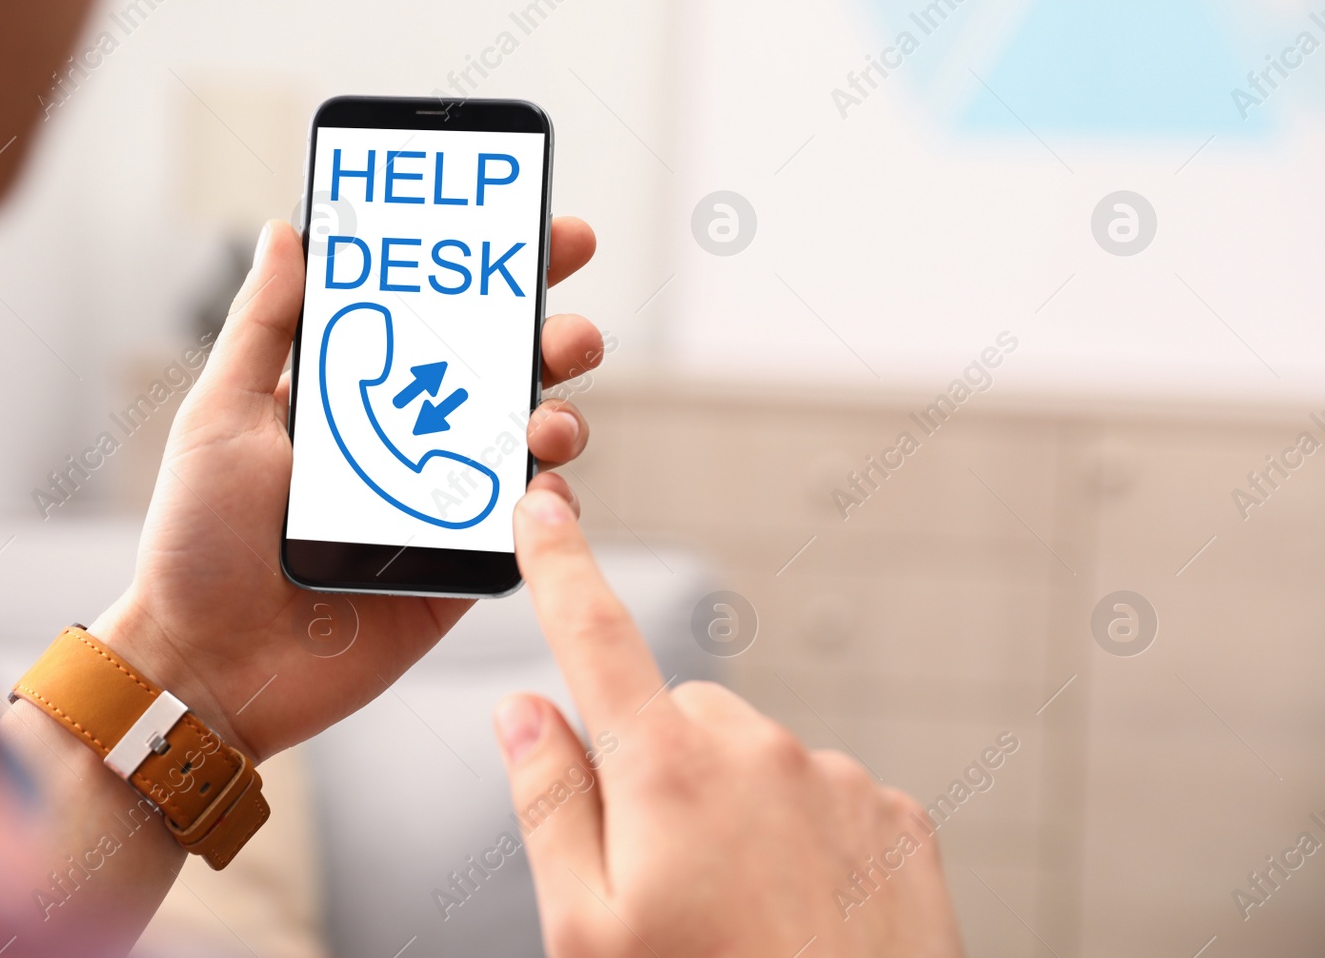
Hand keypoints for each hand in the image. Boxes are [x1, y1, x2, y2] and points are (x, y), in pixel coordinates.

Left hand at [87, 218, 602, 761]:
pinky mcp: (459, 571)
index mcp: (354, 396)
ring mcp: (440, 506)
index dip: (490, 275)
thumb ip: (265, 325)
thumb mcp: (222, 416)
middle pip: (501, 374)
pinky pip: (526, 531)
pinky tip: (539, 489)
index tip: (534, 233)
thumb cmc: (197, 543)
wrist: (208, 667)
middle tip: (571, 330)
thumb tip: (291, 229)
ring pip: (526, 445)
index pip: (434, 318)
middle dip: (552, 338)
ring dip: (559, 418)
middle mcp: (406, 442)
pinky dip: (549, 504)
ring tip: (549, 421)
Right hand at [493, 489, 964, 957]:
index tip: (542, 504)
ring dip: (733, 808)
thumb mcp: (584, 932)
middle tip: (661, 881)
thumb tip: (522, 709)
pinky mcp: (895, 815)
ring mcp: (834, 778)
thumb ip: (549, 802)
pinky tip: (802, 915)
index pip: (594, 635)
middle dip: (657, 769)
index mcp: (665, 771)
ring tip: (741, 915)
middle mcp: (757, 750)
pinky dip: (802, 836)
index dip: (561, 564)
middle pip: (676, 716)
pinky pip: (822, 795)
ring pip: (752, 759)